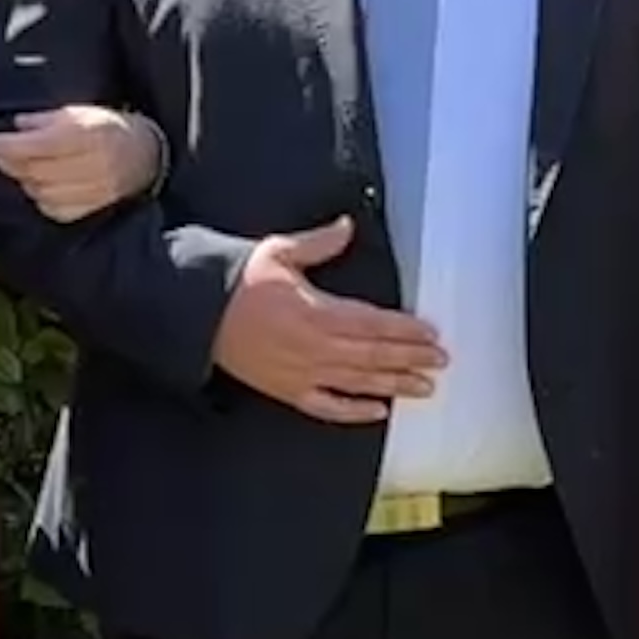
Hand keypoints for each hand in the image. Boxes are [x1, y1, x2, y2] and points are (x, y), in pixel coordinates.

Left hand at [0, 101, 163, 222]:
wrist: (144, 154)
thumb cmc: (105, 128)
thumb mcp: (79, 112)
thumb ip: (46, 119)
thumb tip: (16, 126)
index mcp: (91, 134)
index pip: (43, 144)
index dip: (11, 145)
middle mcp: (96, 163)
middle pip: (39, 170)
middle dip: (12, 163)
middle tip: (0, 154)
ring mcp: (97, 189)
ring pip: (44, 192)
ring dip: (25, 181)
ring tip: (21, 168)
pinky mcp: (95, 208)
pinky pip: (56, 210)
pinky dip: (41, 199)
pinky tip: (40, 186)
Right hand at [211, 220, 445, 424]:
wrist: (196, 317)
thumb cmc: (239, 282)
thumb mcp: (278, 252)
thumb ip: (319, 243)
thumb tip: (347, 225)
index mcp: (317, 312)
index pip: (373, 323)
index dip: (404, 329)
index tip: (431, 333)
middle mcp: (316, 347)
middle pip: (374, 355)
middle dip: (411, 358)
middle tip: (441, 361)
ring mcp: (303, 373)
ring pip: (358, 383)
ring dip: (395, 385)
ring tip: (426, 388)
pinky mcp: (288, 391)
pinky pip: (326, 407)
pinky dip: (353, 412)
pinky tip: (379, 413)